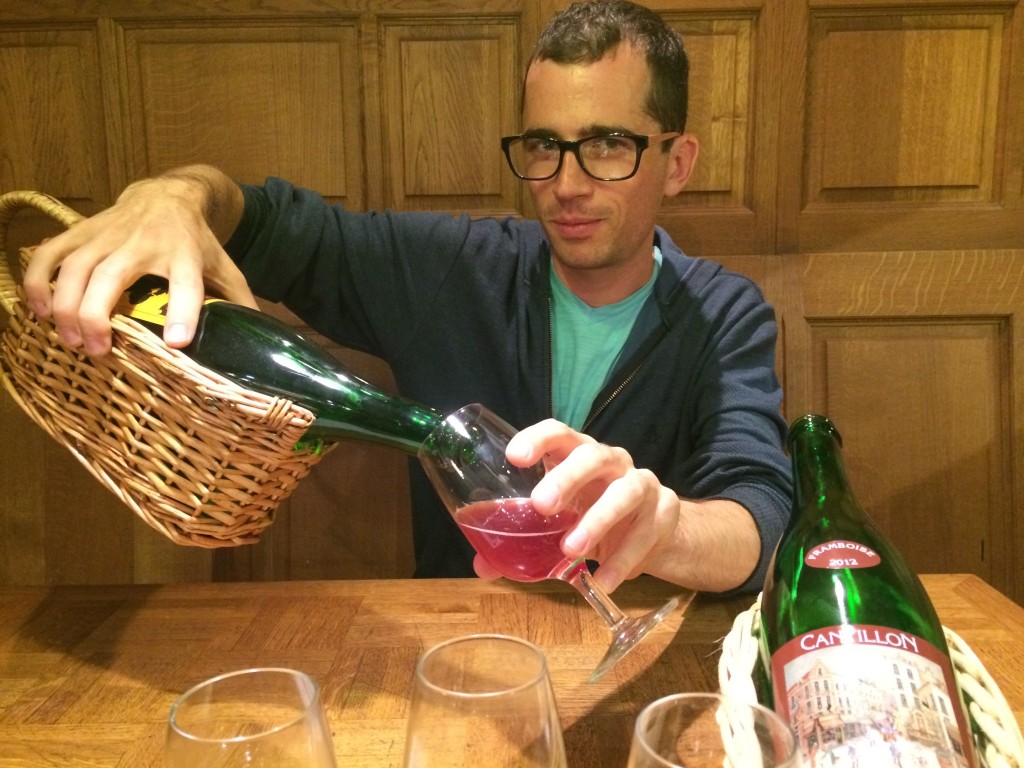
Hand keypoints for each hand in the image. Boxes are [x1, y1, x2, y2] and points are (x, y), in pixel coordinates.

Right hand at [22, 168, 254, 356]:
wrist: (168, 194)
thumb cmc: (198, 241)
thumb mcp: (225, 267)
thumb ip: (240, 302)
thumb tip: (260, 344)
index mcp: (186, 254)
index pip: (187, 282)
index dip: (183, 312)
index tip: (178, 343)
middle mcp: (145, 242)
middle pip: (113, 276)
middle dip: (100, 316)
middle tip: (98, 351)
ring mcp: (108, 234)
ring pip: (77, 268)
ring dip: (66, 306)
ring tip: (70, 341)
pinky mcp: (82, 230)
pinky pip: (51, 253)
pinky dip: (39, 280)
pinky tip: (39, 312)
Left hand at [504, 419, 680, 592]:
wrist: (655, 531)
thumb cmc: (593, 516)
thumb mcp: (559, 525)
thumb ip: (523, 542)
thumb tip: (482, 566)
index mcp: (578, 455)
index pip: (559, 433)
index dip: (537, 439)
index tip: (515, 456)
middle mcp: (611, 462)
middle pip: (592, 455)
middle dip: (566, 478)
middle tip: (541, 505)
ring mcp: (641, 484)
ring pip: (624, 492)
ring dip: (597, 521)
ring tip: (572, 550)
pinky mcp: (665, 511)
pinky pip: (646, 533)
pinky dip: (623, 558)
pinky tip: (604, 579)